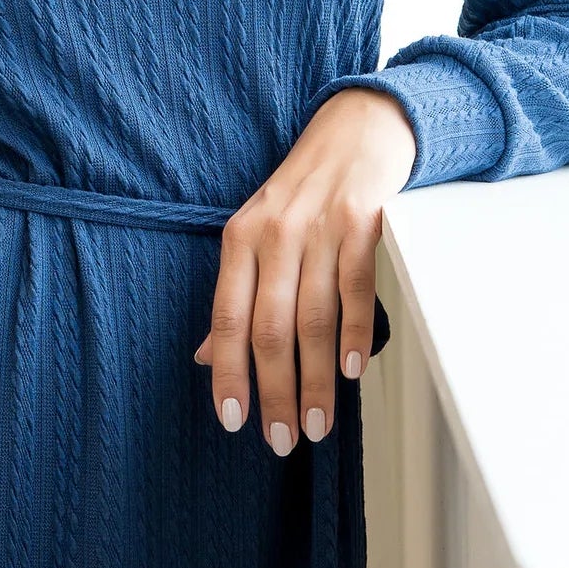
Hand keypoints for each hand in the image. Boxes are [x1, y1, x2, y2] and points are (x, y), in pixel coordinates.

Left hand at [195, 86, 415, 452]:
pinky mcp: (362, 221)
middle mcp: (273, 233)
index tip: (233, 422)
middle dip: (275, 392)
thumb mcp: (257, 235)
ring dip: (316, 380)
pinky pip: (355, 287)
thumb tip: (206, 356)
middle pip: (270, 328)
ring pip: (312, 318)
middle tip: (283, 440)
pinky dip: (353, 334)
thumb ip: (236, 295)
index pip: (228, 319)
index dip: (228, 374)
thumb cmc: (305, 190)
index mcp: (240, 239)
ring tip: (318, 423)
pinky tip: (351, 371)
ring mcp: (319, 226)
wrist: (358, 127)